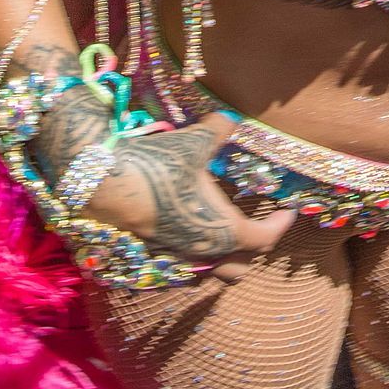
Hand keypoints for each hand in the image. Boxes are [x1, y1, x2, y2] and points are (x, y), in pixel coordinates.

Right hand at [48, 102, 294, 261]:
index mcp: (223, 231)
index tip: (288, 211)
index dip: (280, 224)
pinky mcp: (150, 259)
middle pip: (240, 266)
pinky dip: (193, 254)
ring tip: (222, 227)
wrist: (100, 187)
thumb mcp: (194, 142)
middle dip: (252, 248)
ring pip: (210, 270)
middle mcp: (203, 254)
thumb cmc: (156, 167)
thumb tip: (231, 118)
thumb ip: (218, 130)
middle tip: (258, 222)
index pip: (264, 238)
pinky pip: (183, 266)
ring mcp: (175, 261)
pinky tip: (185, 228)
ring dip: (221, 255)